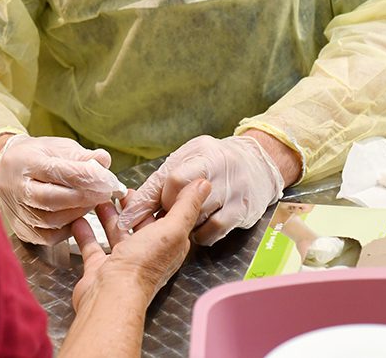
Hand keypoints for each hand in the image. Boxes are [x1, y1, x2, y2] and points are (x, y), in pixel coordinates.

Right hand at [0, 134, 125, 245]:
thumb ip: (81, 156)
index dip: (87, 177)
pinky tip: (77, 216)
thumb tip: (104, 162)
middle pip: (52, 198)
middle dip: (84, 197)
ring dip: (78, 213)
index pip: (58, 171)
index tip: (108, 180)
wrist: (4, 169)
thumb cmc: (35, 156)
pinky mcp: (21, 229)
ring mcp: (17, 211)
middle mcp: (17, 188)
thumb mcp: (57, 147)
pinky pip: (47, 236)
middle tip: (105, 193)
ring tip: (92, 202)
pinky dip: (66, 229)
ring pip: (51, 220)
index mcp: (26, 161)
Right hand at [71, 181, 212, 312]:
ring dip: (110, 216)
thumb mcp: (171, 230)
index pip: (169, 217)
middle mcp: (148, 253)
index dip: (163, 199)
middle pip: (142, 224)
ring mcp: (124, 261)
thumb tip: (204, 184)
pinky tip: (80, 219)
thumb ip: (186, 207)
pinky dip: (86, 232)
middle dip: (134, 206)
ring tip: (101, 198)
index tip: (155, 181)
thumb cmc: (142, 267)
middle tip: (124, 190)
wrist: (110, 295)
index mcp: (169, 245)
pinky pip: (93, 245)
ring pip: (118, 233)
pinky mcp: (101, 267)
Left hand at [117, 135, 284, 245]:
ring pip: (198, 215)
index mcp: (199, 152)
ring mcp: (233, 189)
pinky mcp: (242, 209)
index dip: (146, 201)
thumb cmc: (214, 162)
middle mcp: (218, 167)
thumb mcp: (187, 160)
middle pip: (182, 196)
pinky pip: (215, 229)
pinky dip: (202, 234)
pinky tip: (198, 229)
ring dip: (183, 224)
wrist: (257, 163)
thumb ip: (161, 180)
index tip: (129, 218)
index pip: (168, 179)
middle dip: (166, 211)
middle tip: (160, 217)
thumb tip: (131, 205)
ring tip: (179, 222)